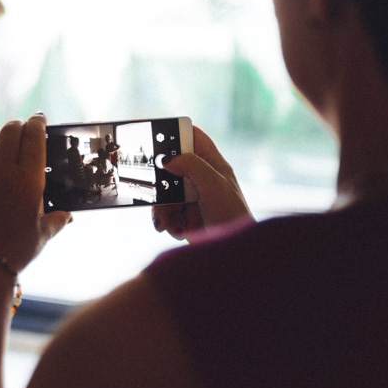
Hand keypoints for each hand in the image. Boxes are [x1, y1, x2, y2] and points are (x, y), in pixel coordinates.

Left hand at [0, 115, 70, 273]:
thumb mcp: (42, 236)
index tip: (39, 118)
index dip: (37, 123)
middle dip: (18, 127)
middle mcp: (3, 171)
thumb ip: (56, 220)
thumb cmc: (16, 253)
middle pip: (10, 131)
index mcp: (29, 180)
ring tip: (1, 156)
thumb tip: (67, 216)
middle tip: (21, 130)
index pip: (34, 137)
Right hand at [151, 126, 249, 240]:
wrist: (232, 254)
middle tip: (155, 187)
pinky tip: (173, 229)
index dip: (177, 133)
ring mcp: (192, 198)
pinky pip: (166, 212)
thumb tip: (168, 159)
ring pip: (165, 193)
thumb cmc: (232, 216)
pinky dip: (166, 221)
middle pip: (172, 168)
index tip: (157, 133)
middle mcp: (202, 179)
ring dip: (162, 207)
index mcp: (213, 165)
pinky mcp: (185, 217)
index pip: (194, 139)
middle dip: (161, 180)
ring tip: (166, 220)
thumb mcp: (214, 185)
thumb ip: (192, 165)